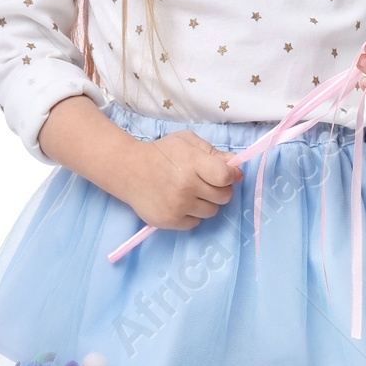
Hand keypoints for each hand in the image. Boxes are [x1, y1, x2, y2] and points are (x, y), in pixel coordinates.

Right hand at [121, 128, 243, 231]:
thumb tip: (237, 167)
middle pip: (223, 197)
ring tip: (190, 192)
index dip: (231, 176)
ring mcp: (178, 205)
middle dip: (220, 190)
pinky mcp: (170, 220)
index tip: (227, 175)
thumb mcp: (187, 142)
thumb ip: (213, 152)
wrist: (128, 169)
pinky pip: (196, 223)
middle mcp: (186, 185)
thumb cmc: (161, 153)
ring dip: (206, 203)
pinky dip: (192, 214)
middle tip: (205, 183)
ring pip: (212, 211)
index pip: (226, 177)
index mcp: (192, 162)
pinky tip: (180, 202)